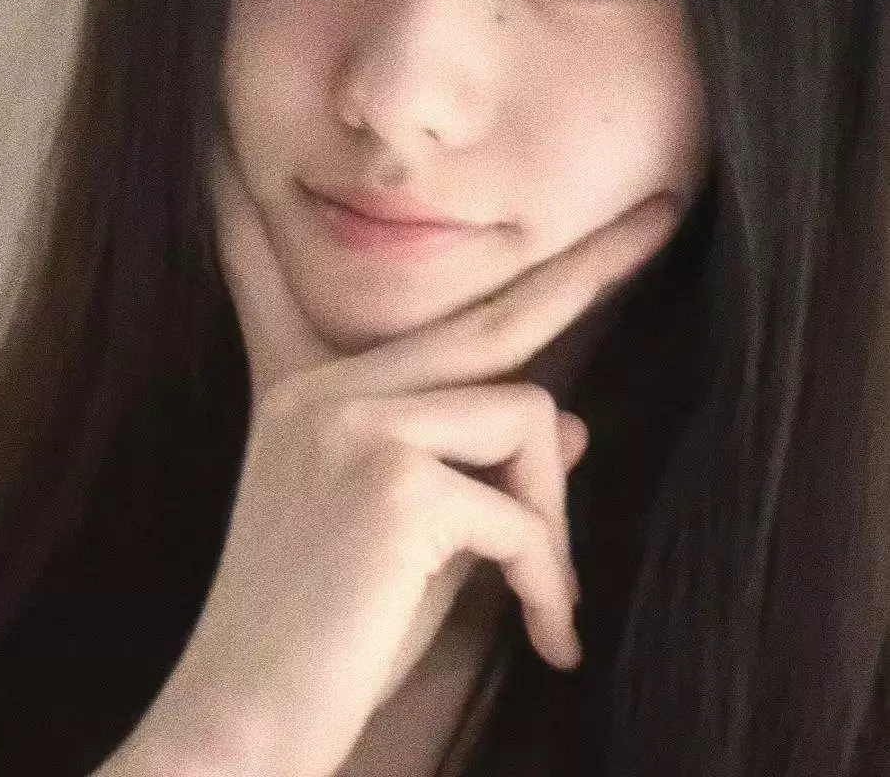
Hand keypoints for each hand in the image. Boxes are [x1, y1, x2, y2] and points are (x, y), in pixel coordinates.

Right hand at [151, 136, 679, 776]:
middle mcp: (326, 390)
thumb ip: (470, 463)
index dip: (404, 241)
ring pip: (526, 415)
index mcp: (314, 392)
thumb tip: (568, 419)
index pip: (390, 303)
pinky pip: (520, 511)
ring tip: (543, 599)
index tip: (433, 185)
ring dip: (553, 518)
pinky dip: (547, 577)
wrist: (244, 726)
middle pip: (493, 319)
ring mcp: (352, 427)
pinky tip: (542, 638)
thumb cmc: (330, 638)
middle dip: (593, 265)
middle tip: (665, 214)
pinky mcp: (390, 484)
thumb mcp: (411, 537)